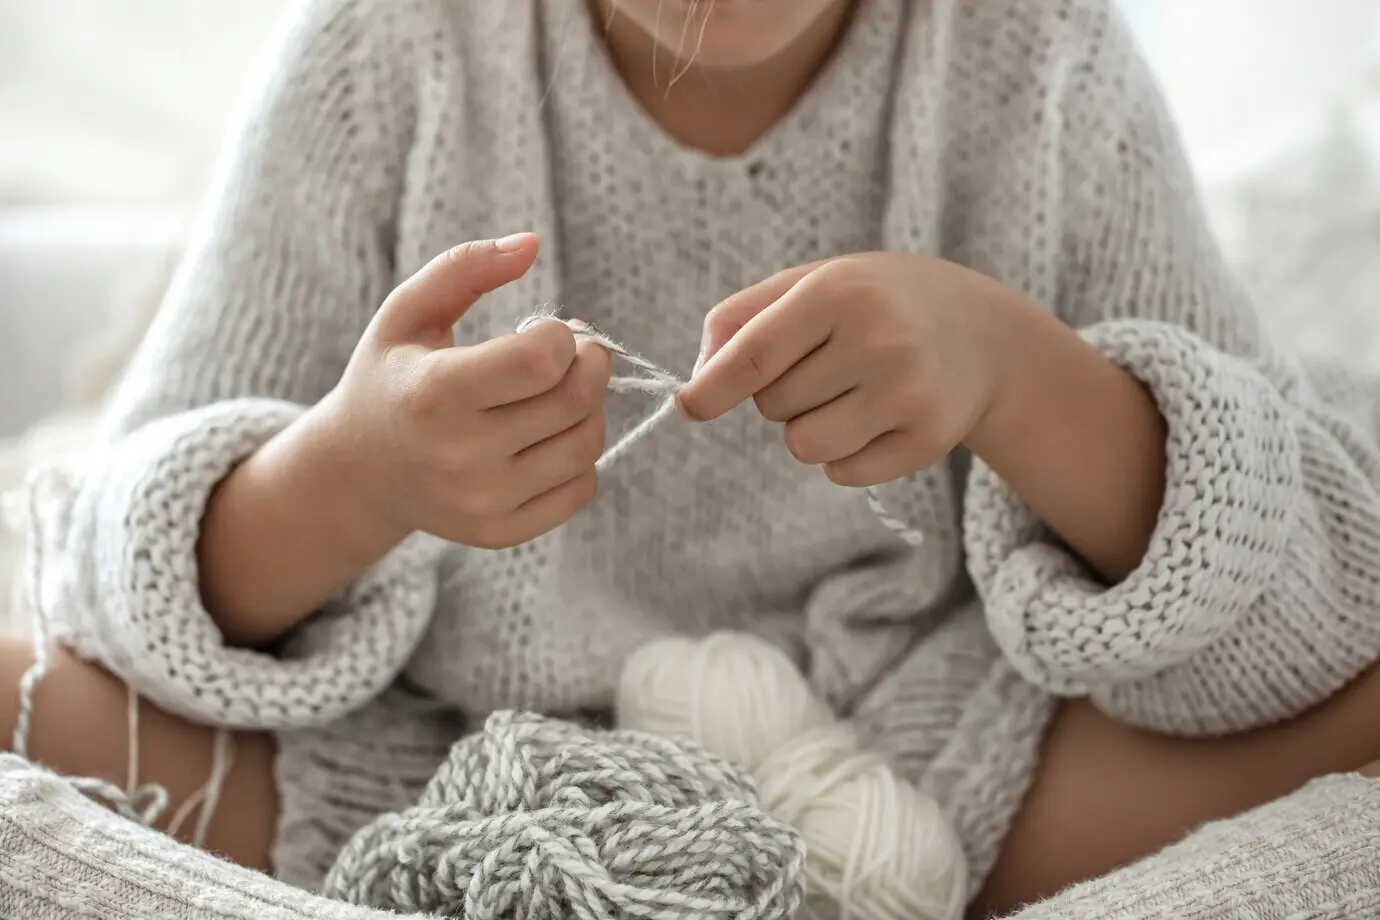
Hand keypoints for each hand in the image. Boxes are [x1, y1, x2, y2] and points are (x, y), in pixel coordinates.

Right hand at [321, 233, 610, 548]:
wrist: (360, 470)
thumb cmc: (393, 377)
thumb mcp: (409, 311)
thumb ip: (467, 267)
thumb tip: (532, 244)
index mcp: (434, 394)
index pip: (541, 361)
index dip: (561, 335)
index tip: (547, 331)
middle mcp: (459, 456)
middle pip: (574, 400)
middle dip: (590, 364)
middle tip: (575, 354)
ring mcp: (482, 502)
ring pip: (586, 445)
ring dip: (589, 409)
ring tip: (559, 393)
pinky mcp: (501, 532)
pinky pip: (581, 489)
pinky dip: (579, 457)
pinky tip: (548, 437)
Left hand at [676, 252, 1021, 485]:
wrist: (979, 331)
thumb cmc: (872, 303)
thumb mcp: (811, 284)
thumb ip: (741, 320)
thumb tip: (697, 381)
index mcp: (840, 292)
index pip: (756, 354)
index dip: (712, 387)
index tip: (686, 406)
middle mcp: (880, 340)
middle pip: (773, 405)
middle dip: (782, 392)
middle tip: (831, 362)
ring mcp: (910, 393)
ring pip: (804, 446)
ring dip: (808, 429)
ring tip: (850, 392)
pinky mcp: (929, 439)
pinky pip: (843, 473)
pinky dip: (845, 455)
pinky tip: (878, 417)